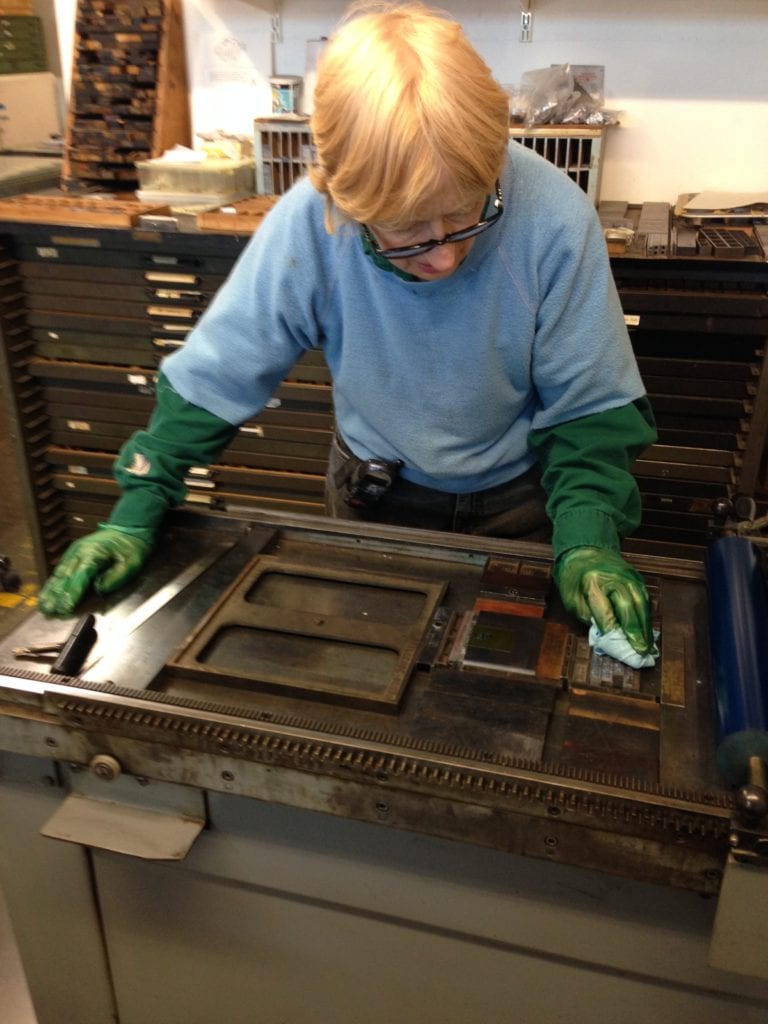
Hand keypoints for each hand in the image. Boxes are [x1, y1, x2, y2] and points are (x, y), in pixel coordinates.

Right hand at [37, 526, 152, 616]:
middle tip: (50, 611)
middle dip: (57, 596)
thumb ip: (116, 577)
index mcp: (94, 553)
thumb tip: (99, 589)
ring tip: (43, 605)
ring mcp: (74, 552)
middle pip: (66, 576)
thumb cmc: (131, 547)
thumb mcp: (131, 563)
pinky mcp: (73, 555)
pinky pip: (61, 570)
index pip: (81, 576)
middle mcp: (80, 552)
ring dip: (51, 590)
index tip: (66, 607)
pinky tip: (47, 593)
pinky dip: (53, 583)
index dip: (73, 593)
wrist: (128, 530)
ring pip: (60, 573)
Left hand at [554, 546, 653, 655]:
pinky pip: (644, 600)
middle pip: (628, 606)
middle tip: (641, 651)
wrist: (584, 551)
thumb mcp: (572, 599)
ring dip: (645, 627)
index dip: (613, 630)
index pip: (605, 610)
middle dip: (635, 631)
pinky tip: (646, 632)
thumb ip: (588, 616)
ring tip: (646, 646)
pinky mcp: (637, 578)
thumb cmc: (574, 578)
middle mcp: (614, 577)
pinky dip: (646, 617)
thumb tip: (607, 636)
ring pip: (641, 604)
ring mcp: (629, 576)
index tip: (620, 648)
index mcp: (592, 582)